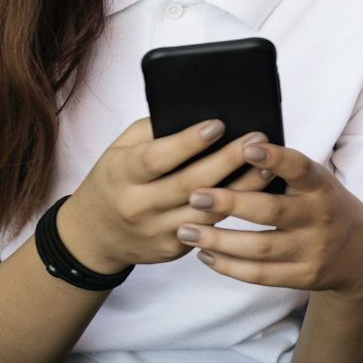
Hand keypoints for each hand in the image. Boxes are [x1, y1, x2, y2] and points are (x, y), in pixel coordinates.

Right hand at [55, 118, 266, 272]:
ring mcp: (156, 231)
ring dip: (242, 188)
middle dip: (228, 159)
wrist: (94, 236)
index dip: (188, 142)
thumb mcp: (119, 150)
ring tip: (268, 164)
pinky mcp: (172, 249)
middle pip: (190, 183)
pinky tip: (257, 193)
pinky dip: (234, 210)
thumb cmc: (114, 181)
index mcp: (121, 175)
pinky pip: (209, 228)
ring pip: (207, 210)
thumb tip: (197, 114)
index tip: (218, 124)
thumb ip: (153, 131)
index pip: (157, 158)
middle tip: (258, 138)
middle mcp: (137, 206)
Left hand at [174, 140, 362, 296]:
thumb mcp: (316, 182)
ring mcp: (312, 250)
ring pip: (260, 248)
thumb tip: (231, 149)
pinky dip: (229, 266)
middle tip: (194, 195)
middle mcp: (320, 218)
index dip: (276, 158)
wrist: (359, 252)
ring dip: (219, 239)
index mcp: (321, 187)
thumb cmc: (323, 205)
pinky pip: (261, 275)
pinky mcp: (303, 276)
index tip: (246, 147)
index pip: (300, 168)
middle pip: (272, 211)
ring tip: (186, 230)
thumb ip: (285, 170)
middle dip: (230, 202)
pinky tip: (205, 255)